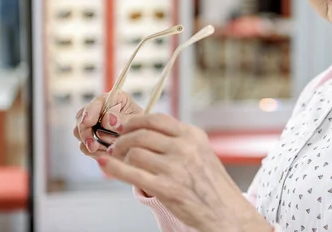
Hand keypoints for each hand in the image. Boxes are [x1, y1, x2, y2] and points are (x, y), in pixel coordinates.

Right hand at [73, 91, 142, 158]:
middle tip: (92, 144)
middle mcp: (101, 110)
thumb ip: (124, 119)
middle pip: (82, 117)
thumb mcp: (138, 120)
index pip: (97, 101)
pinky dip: (93, 151)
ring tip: (100, 150)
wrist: (144, 142)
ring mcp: (94, 125)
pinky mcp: (92, 139)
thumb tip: (108, 118)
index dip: (90, 111)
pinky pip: (85, 147)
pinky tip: (104, 153)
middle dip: (86, 132)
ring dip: (89, 143)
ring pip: (80, 133)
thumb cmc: (143, 126)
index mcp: (114, 99)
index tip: (88, 122)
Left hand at [97, 114, 272, 231]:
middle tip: (117, 144)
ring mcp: (174, 168)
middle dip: (124, 138)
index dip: (136, 121)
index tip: (126, 126)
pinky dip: (114, 167)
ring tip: (118, 158)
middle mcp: (184, 148)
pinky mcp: (165, 188)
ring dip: (121, 154)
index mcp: (193, 136)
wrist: (225, 212)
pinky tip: (105, 164)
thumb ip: (181, 141)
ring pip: (135, 152)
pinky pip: (131, 174)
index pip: (157, 119)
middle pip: (142, 134)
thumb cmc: (212, 185)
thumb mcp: (202, 153)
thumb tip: (150, 132)